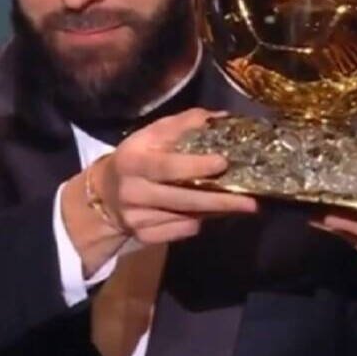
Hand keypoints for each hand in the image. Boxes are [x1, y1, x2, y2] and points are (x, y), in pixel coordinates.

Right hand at [99, 108, 258, 242]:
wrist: (103, 194)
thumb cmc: (137, 157)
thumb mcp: (151, 135)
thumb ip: (183, 125)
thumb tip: (222, 118)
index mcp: (132, 162)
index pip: (166, 166)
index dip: (195, 166)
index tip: (223, 163)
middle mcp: (133, 192)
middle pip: (182, 199)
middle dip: (220, 201)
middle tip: (252, 202)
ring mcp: (137, 219)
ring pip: (185, 218)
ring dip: (216, 212)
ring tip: (243, 206)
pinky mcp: (144, 237)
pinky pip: (180, 232)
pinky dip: (199, 223)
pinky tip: (213, 214)